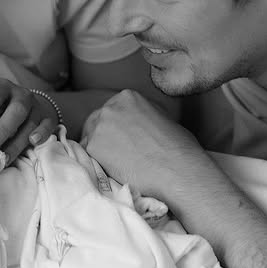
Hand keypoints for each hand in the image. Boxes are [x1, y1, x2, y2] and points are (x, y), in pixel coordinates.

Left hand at [0, 79, 58, 162]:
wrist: (26, 101)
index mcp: (1, 87)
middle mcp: (20, 95)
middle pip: (15, 110)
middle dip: (1, 129)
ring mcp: (36, 107)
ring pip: (30, 122)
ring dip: (17, 140)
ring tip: (3, 157)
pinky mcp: (47, 118)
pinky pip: (47, 125)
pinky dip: (42, 134)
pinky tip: (33, 142)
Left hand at [81, 89, 201, 194]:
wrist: (178, 170)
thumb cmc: (179, 147)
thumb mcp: (162, 117)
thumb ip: (143, 115)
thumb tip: (137, 123)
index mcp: (128, 97)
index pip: (111, 109)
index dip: (115, 126)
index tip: (120, 138)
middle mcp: (110, 107)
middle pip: (96, 121)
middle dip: (103, 135)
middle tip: (115, 152)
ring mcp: (100, 126)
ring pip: (89, 137)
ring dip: (99, 149)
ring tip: (116, 163)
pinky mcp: (93, 146)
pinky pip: (87, 154)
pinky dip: (96, 162)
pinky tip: (111, 170)